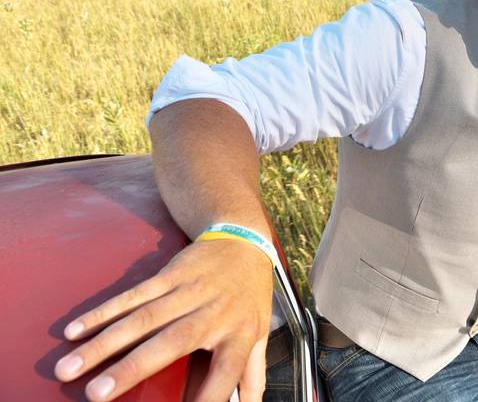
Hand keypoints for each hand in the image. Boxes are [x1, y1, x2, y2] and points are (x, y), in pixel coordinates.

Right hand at [55, 238, 274, 401]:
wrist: (244, 240)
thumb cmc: (249, 296)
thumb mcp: (260, 333)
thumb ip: (253, 375)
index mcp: (240, 333)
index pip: (227, 371)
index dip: (211, 396)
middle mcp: (214, 311)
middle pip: (171, 343)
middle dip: (132, 368)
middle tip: (96, 395)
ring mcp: (189, 290)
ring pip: (143, 318)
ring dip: (104, 343)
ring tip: (69, 368)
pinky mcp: (170, 274)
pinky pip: (134, 294)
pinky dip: (104, 312)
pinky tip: (76, 330)